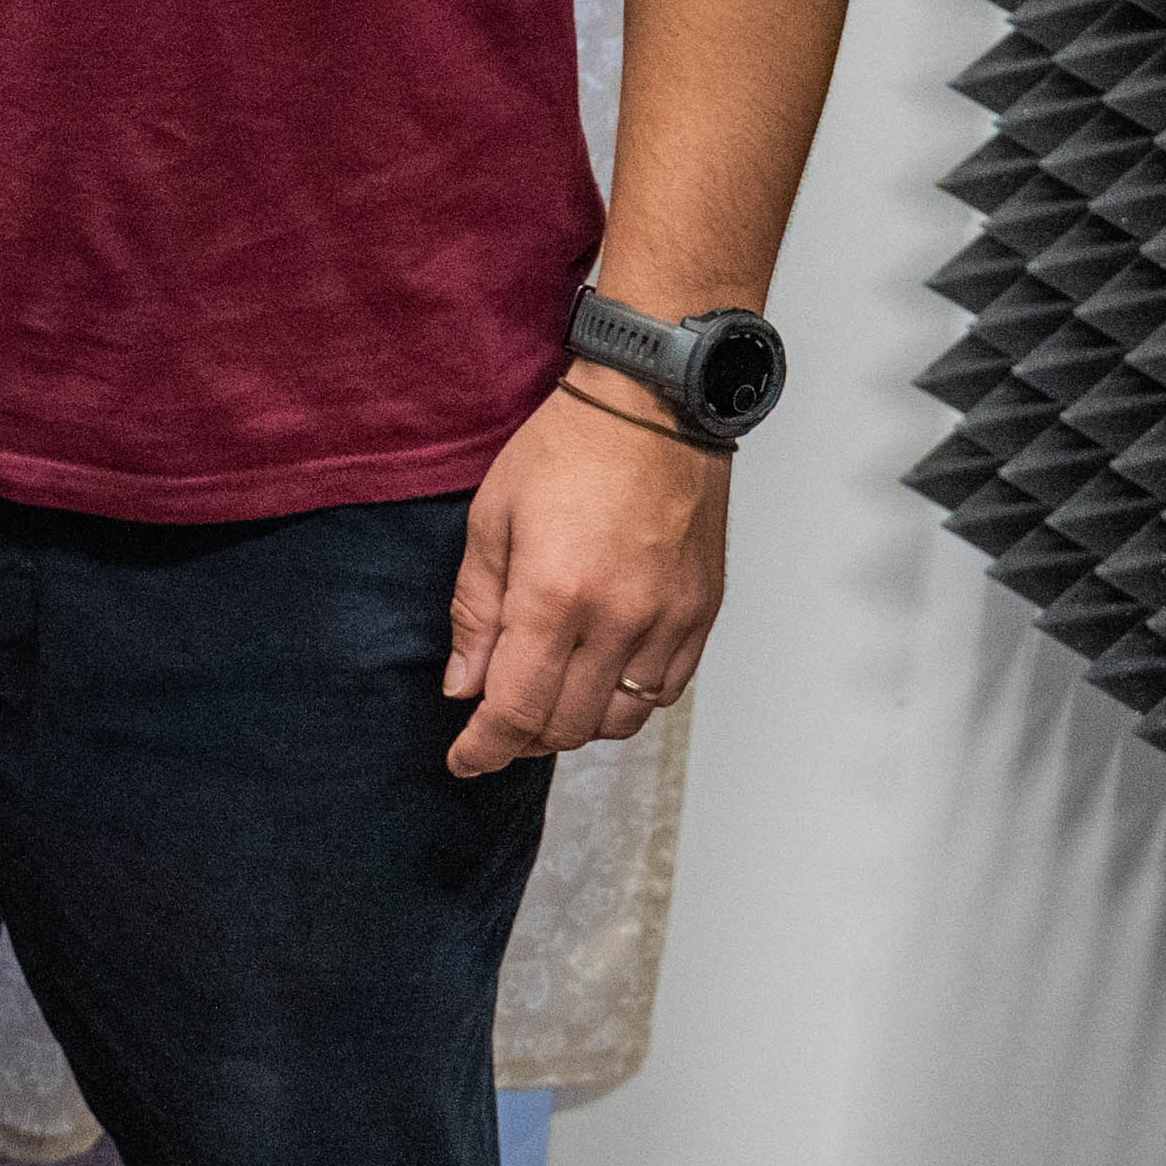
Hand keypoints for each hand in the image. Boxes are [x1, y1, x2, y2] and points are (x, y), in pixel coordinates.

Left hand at [441, 375, 730, 776]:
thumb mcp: (492, 520)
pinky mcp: (702, 613)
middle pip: (567, 725)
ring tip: (547, 698)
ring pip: (620, 719)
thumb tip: (464, 687)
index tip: (464, 760)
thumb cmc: (566, 449)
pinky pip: (665, 691)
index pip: (516, 708)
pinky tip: (600, 676)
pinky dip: (627, 701)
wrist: (653, 406)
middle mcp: (618, 617)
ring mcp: (668, 619)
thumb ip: (476, 612)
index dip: (485, 747)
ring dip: (575, 723)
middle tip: (495, 722)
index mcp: (554, 594)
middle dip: (522, 737)